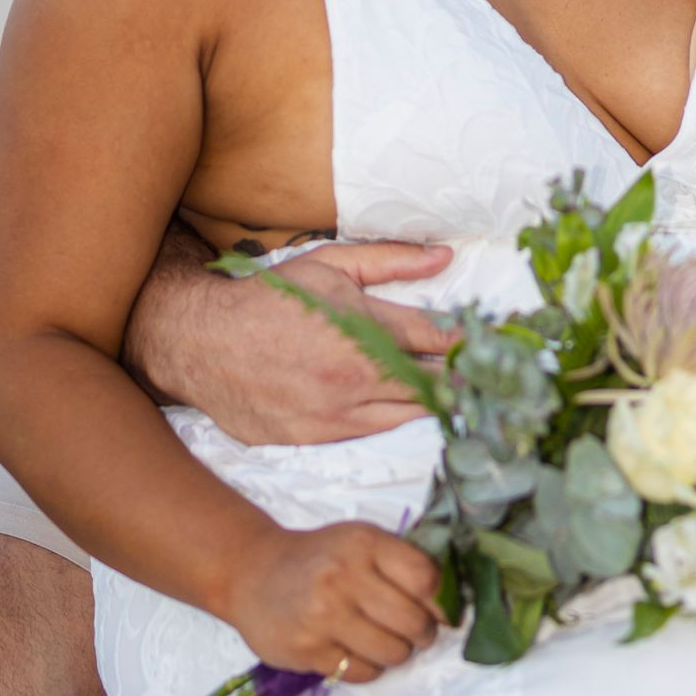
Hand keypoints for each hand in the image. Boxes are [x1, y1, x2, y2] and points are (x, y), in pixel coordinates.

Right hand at [125, 228, 457, 446]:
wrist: (202, 341)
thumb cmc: (270, 297)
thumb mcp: (330, 265)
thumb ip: (390, 261)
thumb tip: (444, 255)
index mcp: (364, 329)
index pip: (438, 340)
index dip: (470, 342)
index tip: (493, 342)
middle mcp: (355, 377)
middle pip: (433, 386)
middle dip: (462, 379)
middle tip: (488, 376)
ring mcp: (335, 415)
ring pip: (407, 417)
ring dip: (435, 406)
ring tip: (458, 395)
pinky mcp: (315, 439)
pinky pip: (370, 435)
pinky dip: (392, 422)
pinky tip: (405, 410)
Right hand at [227, 519, 442, 682]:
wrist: (253, 573)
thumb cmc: (320, 558)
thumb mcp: (360, 542)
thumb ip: (402, 563)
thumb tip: (450, 603)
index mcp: (364, 544)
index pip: (427, 579)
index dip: (439, 600)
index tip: (436, 608)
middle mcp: (343, 577)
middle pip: (415, 623)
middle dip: (423, 633)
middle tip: (414, 631)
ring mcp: (323, 616)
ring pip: (393, 653)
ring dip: (397, 653)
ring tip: (385, 641)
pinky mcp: (307, 651)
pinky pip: (363, 673)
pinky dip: (368, 667)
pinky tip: (356, 650)